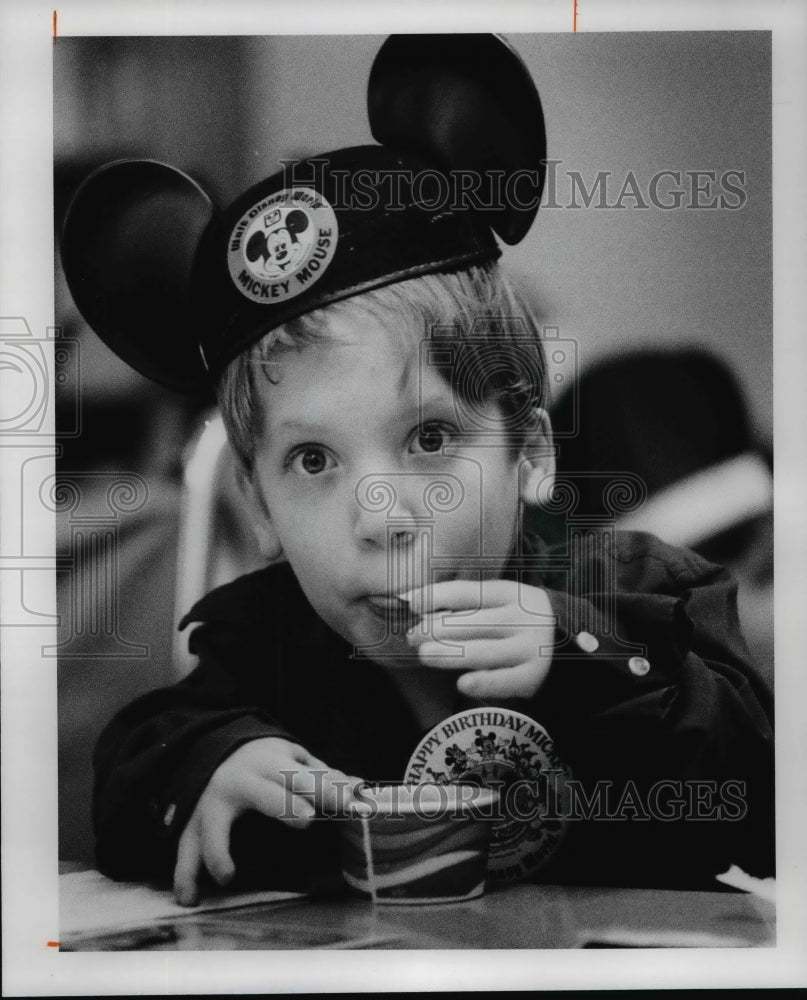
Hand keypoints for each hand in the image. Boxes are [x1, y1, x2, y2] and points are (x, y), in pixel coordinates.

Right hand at [173, 737, 360, 905]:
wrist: (214, 749)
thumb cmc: (266, 764)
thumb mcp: (293, 761)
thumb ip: (323, 777)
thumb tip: (360, 788)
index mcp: (270, 764)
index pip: (301, 777)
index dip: (325, 789)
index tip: (346, 802)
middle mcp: (240, 782)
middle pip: (262, 793)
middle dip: (281, 804)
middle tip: (304, 821)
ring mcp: (213, 805)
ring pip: (212, 826)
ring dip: (218, 850)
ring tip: (228, 875)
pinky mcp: (194, 826)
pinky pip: (186, 851)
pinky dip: (184, 875)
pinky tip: (190, 898)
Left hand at [403, 579, 555, 700]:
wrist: (572, 646)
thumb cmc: (518, 623)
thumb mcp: (499, 605)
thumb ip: (465, 607)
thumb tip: (417, 607)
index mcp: (510, 594)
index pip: (467, 592)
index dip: (436, 596)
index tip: (411, 603)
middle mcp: (521, 618)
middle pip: (472, 622)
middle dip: (436, 629)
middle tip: (412, 637)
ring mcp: (530, 647)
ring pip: (483, 651)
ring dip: (449, 654)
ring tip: (425, 656)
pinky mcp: (535, 676)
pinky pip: (505, 681)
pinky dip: (484, 683)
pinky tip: (463, 683)